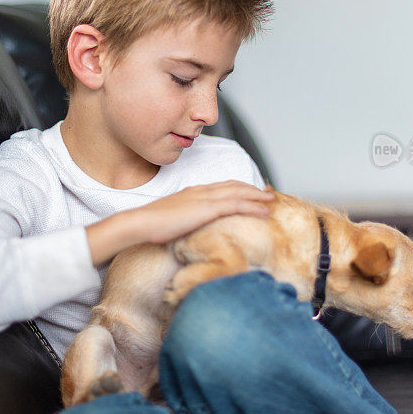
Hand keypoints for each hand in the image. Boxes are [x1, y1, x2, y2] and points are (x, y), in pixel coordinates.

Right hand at [132, 180, 274, 244]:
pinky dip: (253, 206)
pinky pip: (236, 205)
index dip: (237, 188)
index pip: (220, 187)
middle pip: (233, 186)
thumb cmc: (151, 225)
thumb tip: (189, 227)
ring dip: (257, 196)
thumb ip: (184, 218)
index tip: (249, 193)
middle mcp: (201, 191)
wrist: (141, 223)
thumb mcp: (172, 219)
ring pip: (238, 193)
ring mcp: (205, 198)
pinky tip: (265, 212)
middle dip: (251, 189)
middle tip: (267, 194)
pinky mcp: (208, 209)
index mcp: (192, 192)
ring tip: (271, 200)